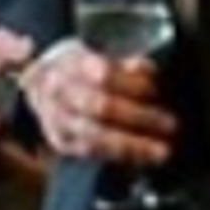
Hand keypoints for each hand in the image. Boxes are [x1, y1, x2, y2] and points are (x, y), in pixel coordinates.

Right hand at [30, 36, 177, 173]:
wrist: (39, 83)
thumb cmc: (76, 66)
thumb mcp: (95, 50)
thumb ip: (122, 62)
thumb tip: (146, 69)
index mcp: (71, 63)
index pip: (103, 74)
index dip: (133, 84)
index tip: (156, 90)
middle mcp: (60, 93)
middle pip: (101, 107)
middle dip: (139, 118)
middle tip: (169, 124)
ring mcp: (57, 120)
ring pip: (96, 137)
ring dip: (133, 146)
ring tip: (161, 151)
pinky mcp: (61, 141)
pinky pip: (92, 153)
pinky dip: (120, 157)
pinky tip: (143, 159)